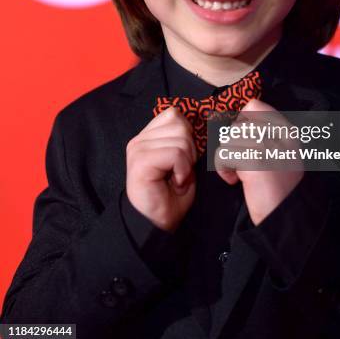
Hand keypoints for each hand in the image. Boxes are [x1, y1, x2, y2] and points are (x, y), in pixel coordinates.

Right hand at [126, 107, 196, 231]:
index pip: (174, 114)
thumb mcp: (184, 161)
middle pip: (180, 124)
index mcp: (148, 136)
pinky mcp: (141, 161)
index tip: (184, 159)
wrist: (157, 224)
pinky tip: (175, 183)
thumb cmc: (172, 195)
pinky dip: (183, 170)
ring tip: (177, 178)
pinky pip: (176, 154)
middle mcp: (139, 139)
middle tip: (181, 171)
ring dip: (187, 163)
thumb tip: (202, 122)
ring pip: (181, 140)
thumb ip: (186, 140)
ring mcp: (138, 149)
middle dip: (190, 150)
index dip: (188, 135)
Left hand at [215, 98, 303, 224]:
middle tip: (245, 164)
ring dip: (229, 159)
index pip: (254, 105)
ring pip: (228, 139)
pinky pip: (224, 154)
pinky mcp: (255, 160)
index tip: (245, 143)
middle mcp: (280, 133)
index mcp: (287, 130)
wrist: (285, 218)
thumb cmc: (277, 188)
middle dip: (234, 146)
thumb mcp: (279, 153)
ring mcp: (268, 145)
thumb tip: (239, 114)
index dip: (242, 123)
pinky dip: (224, 170)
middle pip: (237, 125)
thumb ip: (263, 133)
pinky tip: (237, 182)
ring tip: (243, 175)